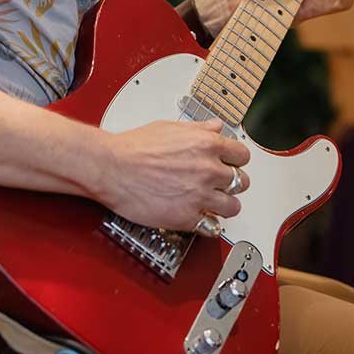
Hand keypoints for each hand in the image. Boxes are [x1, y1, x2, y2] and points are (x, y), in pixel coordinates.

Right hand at [98, 119, 250, 230]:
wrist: (111, 167)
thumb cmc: (133, 147)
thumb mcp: (170, 127)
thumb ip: (198, 129)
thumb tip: (215, 127)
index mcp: (206, 144)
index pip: (242, 156)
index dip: (236, 161)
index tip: (231, 165)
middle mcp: (207, 170)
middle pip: (241, 182)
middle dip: (232, 183)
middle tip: (221, 185)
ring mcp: (199, 195)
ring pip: (232, 207)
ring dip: (224, 206)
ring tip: (214, 205)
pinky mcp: (186, 217)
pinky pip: (212, 226)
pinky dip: (208, 224)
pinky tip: (201, 219)